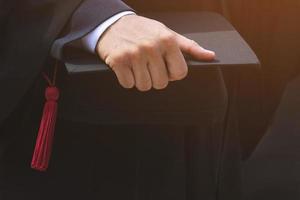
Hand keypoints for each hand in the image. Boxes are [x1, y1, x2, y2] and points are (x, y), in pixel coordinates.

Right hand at [96, 15, 214, 90]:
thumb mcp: (169, 34)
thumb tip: (210, 56)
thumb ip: (190, 47)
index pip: (180, 73)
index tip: (165, 67)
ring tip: (137, 66)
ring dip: (140, 80)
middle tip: (148, 66)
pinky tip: (127, 67)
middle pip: (161, 83)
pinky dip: (127, 79)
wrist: (114, 24)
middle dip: (155, 78)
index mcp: (168, 41)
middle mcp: (152, 47)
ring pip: (144, 86)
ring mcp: (134, 54)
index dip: (172, 74)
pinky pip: (128, 84)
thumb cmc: (144, 30)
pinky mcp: (118, 61)